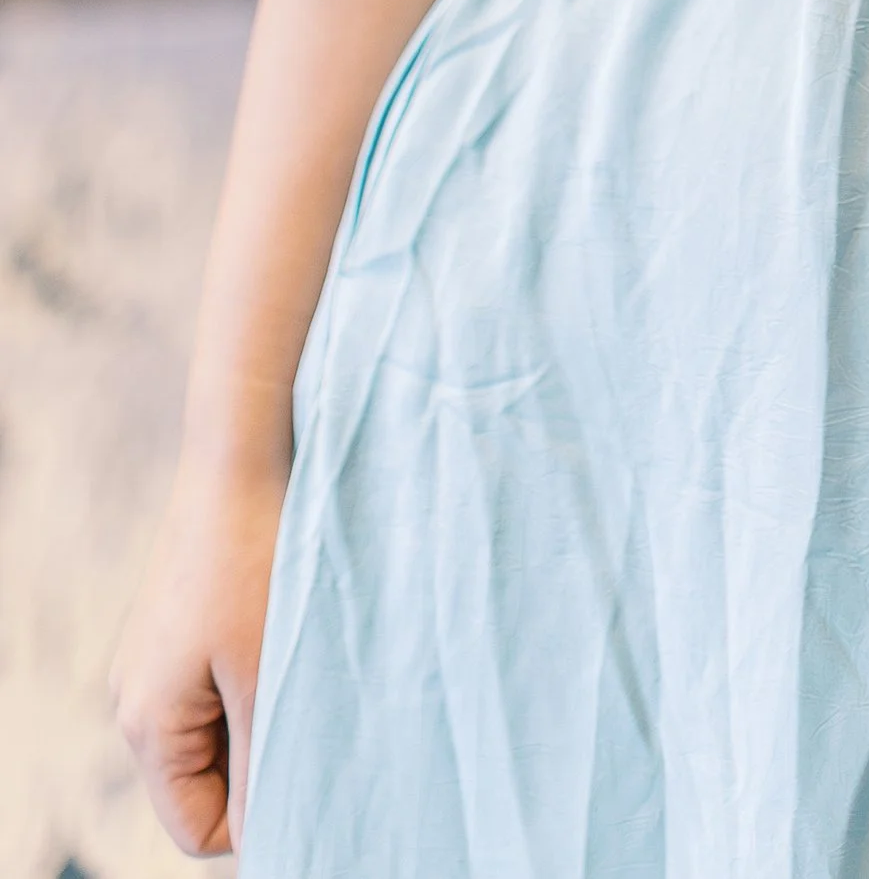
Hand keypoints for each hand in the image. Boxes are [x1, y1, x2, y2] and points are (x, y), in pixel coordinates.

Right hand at [112, 453, 284, 857]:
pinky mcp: (177, 621)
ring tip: (302, 661)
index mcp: (146, 723)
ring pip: (216, 729)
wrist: (243, 449)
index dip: (256, 816)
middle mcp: (135, 696)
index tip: (311, 767)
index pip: (198, 827)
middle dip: (260, 758)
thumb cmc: (259, 559)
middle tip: (316, 708)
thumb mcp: (267, 678)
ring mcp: (153, 656)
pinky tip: (287, 630)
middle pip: (204, 780)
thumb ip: (261, 767)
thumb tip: (263, 837)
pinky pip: (215, 682)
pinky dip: (254, 673)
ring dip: (263, 711)